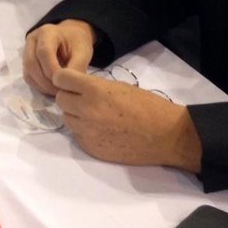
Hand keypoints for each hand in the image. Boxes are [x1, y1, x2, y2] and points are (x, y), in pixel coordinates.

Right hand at [23, 20, 94, 94]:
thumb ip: (77, 66)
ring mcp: (27, 51)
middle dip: (46, 81)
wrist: (71, 37)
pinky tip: (52, 88)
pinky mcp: (26, 62)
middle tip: (61, 91)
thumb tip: (68, 85)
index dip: (52, 70)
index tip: (65, 82)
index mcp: (47, 32)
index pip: (44, 52)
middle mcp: (32, 40)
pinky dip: (39, 86)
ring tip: (58, 91)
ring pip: (28, 72)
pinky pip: (28, 77)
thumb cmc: (77, 43)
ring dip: (42, 86)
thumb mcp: (83, 52)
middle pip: (31, 63)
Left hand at [52, 68, 202, 170]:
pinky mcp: (92, 149)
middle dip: (69, 97)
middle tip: (83, 98)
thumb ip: (94, 87)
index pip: (61, 78)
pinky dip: (85, 132)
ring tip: (94, 115)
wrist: (166, 135)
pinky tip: (101, 131)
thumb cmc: (147, 105)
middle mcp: (86, 111)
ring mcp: (88, 132)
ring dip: (75, 115)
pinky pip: (78, 136)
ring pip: (67, 119)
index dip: (64, 78)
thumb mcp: (119, 86)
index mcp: (95, 91)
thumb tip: (78, 88)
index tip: (69, 81)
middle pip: (60, 100)